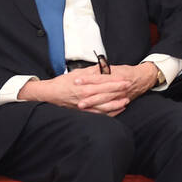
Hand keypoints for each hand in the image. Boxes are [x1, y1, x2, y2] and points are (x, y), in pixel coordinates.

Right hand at [18, 65, 136, 115]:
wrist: (51, 94)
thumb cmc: (63, 83)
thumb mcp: (77, 73)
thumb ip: (91, 71)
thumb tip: (103, 67)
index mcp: (85, 86)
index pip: (104, 83)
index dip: (116, 81)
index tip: (125, 79)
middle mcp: (86, 97)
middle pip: (106, 94)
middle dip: (119, 91)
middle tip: (129, 87)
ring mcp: (86, 106)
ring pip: (105, 106)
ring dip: (117, 103)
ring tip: (126, 100)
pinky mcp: (84, 112)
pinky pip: (100, 114)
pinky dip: (110, 112)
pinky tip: (118, 110)